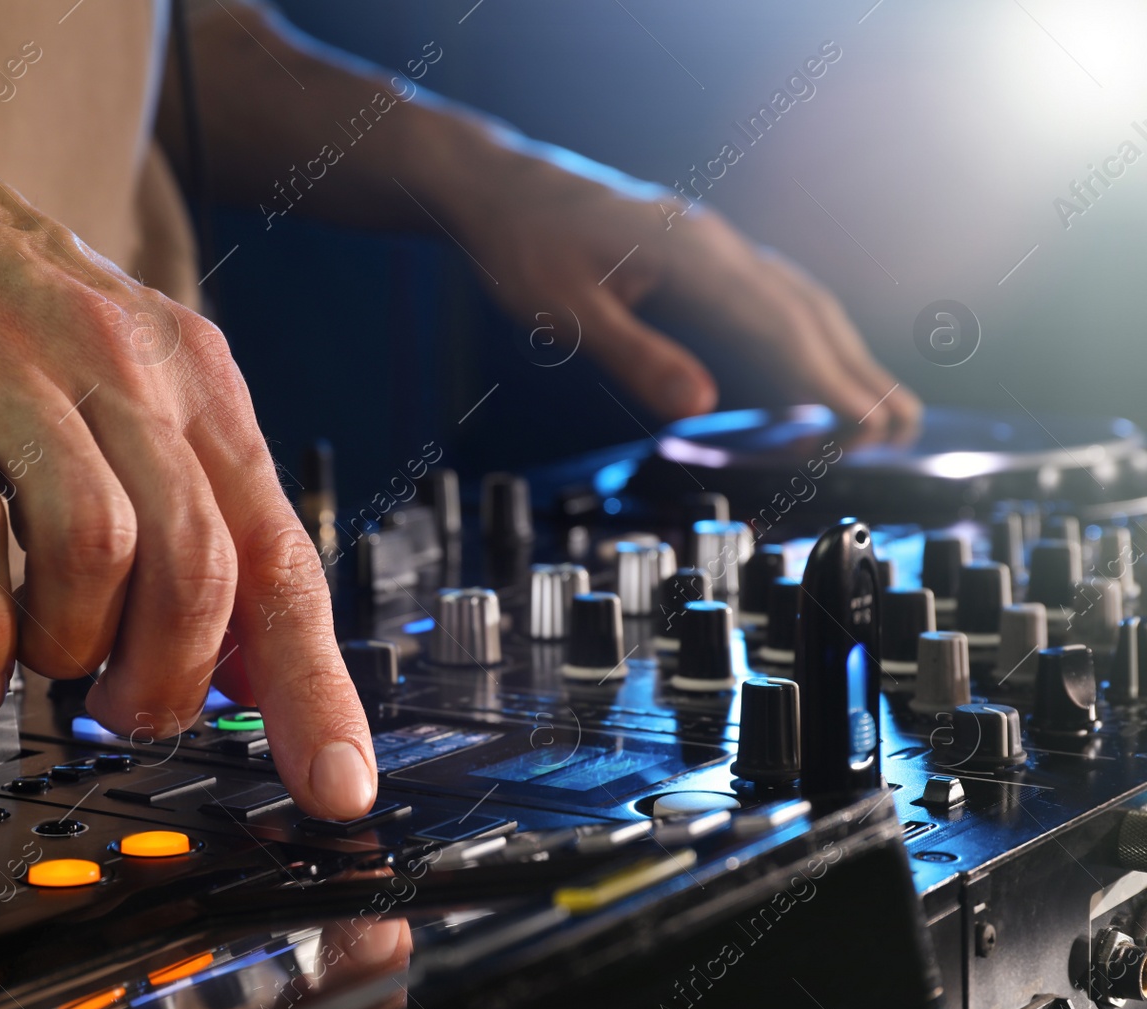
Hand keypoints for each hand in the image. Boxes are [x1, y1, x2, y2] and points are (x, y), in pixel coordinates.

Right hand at [0, 147, 375, 819]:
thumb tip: (248, 666)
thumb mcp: (128, 387)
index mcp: (195, 384)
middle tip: (131, 712)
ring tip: (48, 666)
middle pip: (202, 565)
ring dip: (77, 648)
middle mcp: (124, 371)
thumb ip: (191, 515)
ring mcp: (13, 376)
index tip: (337, 783)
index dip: (317, 684)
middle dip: (175, 677)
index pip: (284, 555)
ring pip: (98, 549)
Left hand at [447, 141, 920, 428]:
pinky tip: (815, 357)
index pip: (778, 326)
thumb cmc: (520, 245)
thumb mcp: (562, 311)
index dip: (828, 381)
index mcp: (689, 255)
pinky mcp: (700, 251)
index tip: (868, 428)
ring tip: (881, 404)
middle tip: (903, 431)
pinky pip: (772, 291)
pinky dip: (807, 330)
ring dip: (842, 351)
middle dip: (856, 373)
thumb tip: (698, 406)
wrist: (496, 186)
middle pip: (804, 310)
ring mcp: (711, 242)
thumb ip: (633, 355)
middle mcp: (713, 243)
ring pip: (796, 298)